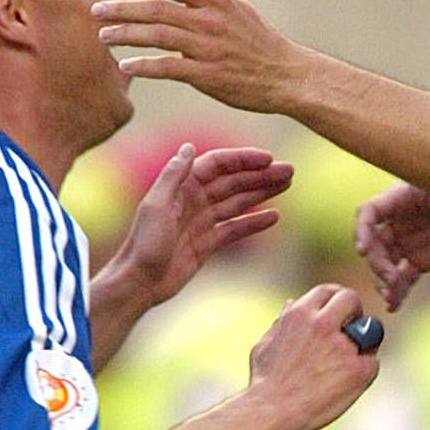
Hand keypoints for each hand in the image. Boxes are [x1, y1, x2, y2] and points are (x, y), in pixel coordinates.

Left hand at [97, 0, 305, 111]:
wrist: (287, 75)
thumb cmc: (260, 40)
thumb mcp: (236, 5)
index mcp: (215, 1)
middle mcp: (210, 20)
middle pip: (157, 8)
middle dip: (123, 7)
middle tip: (96, 9)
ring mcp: (209, 48)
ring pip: (159, 36)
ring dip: (128, 35)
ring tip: (103, 36)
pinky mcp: (209, 75)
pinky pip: (170, 68)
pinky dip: (146, 66)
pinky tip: (127, 66)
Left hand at [113, 139, 293, 308]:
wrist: (139, 282)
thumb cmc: (143, 244)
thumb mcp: (156, 205)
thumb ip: (173, 175)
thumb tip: (189, 146)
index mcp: (181, 187)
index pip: (217, 165)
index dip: (243, 159)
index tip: (268, 158)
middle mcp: (193, 200)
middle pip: (233, 182)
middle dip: (260, 175)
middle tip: (289, 171)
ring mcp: (202, 222)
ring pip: (237, 202)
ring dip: (262, 193)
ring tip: (287, 185)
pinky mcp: (208, 244)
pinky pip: (235, 228)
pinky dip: (254, 222)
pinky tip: (274, 216)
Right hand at [246, 283, 379, 429]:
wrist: (271, 412)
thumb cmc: (265, 382)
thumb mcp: (267, 343)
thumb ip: (283, 321)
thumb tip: (293, 303)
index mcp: (300, 314)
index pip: (328, 291)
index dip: (336, 299)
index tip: (340, 311)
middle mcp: (324, 325)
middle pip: (352, 300)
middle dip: (354, 311)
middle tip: (353, 329)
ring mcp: (343, 347)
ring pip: (369, 331)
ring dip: (363, 343)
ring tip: (349, 362)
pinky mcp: (358, 371)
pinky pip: (373, 362)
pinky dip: (365, 371)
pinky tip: (349, 383)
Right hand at [355, 180, 429, 309]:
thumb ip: (424, 189)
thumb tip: (405, 189)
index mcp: (399, 199)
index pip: (368, 213)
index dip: (361, 231)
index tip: (363, 250)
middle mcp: (398, 222)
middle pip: (374, 245)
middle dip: (378, 264)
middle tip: (391, 279)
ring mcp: (409, 243)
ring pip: (385, 264)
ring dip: (383, 281)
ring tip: (391, 296)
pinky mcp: (422, 261)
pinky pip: (403, 278)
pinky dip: (397, 292)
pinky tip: (394, 304)